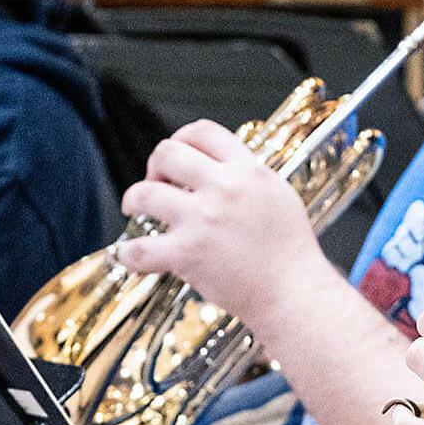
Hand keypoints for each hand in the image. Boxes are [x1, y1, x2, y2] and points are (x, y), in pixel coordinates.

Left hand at [115, 119, 332, 318]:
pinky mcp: (188, 253)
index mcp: (249, 170)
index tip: (176, 160)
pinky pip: (139, 248)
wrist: (295, 293)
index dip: (181, 139)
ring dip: (134, 201)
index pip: (203, 131)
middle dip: (154, 167)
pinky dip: (128, 253)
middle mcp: (225, 187)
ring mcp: (204, 219)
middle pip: (167, 152)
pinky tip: (133, 255)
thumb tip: (217, 167)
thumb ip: (248, 177)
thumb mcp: (278, 195)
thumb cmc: (290, 252)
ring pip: (144, 193)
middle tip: (156, 185)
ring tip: (136, 211)